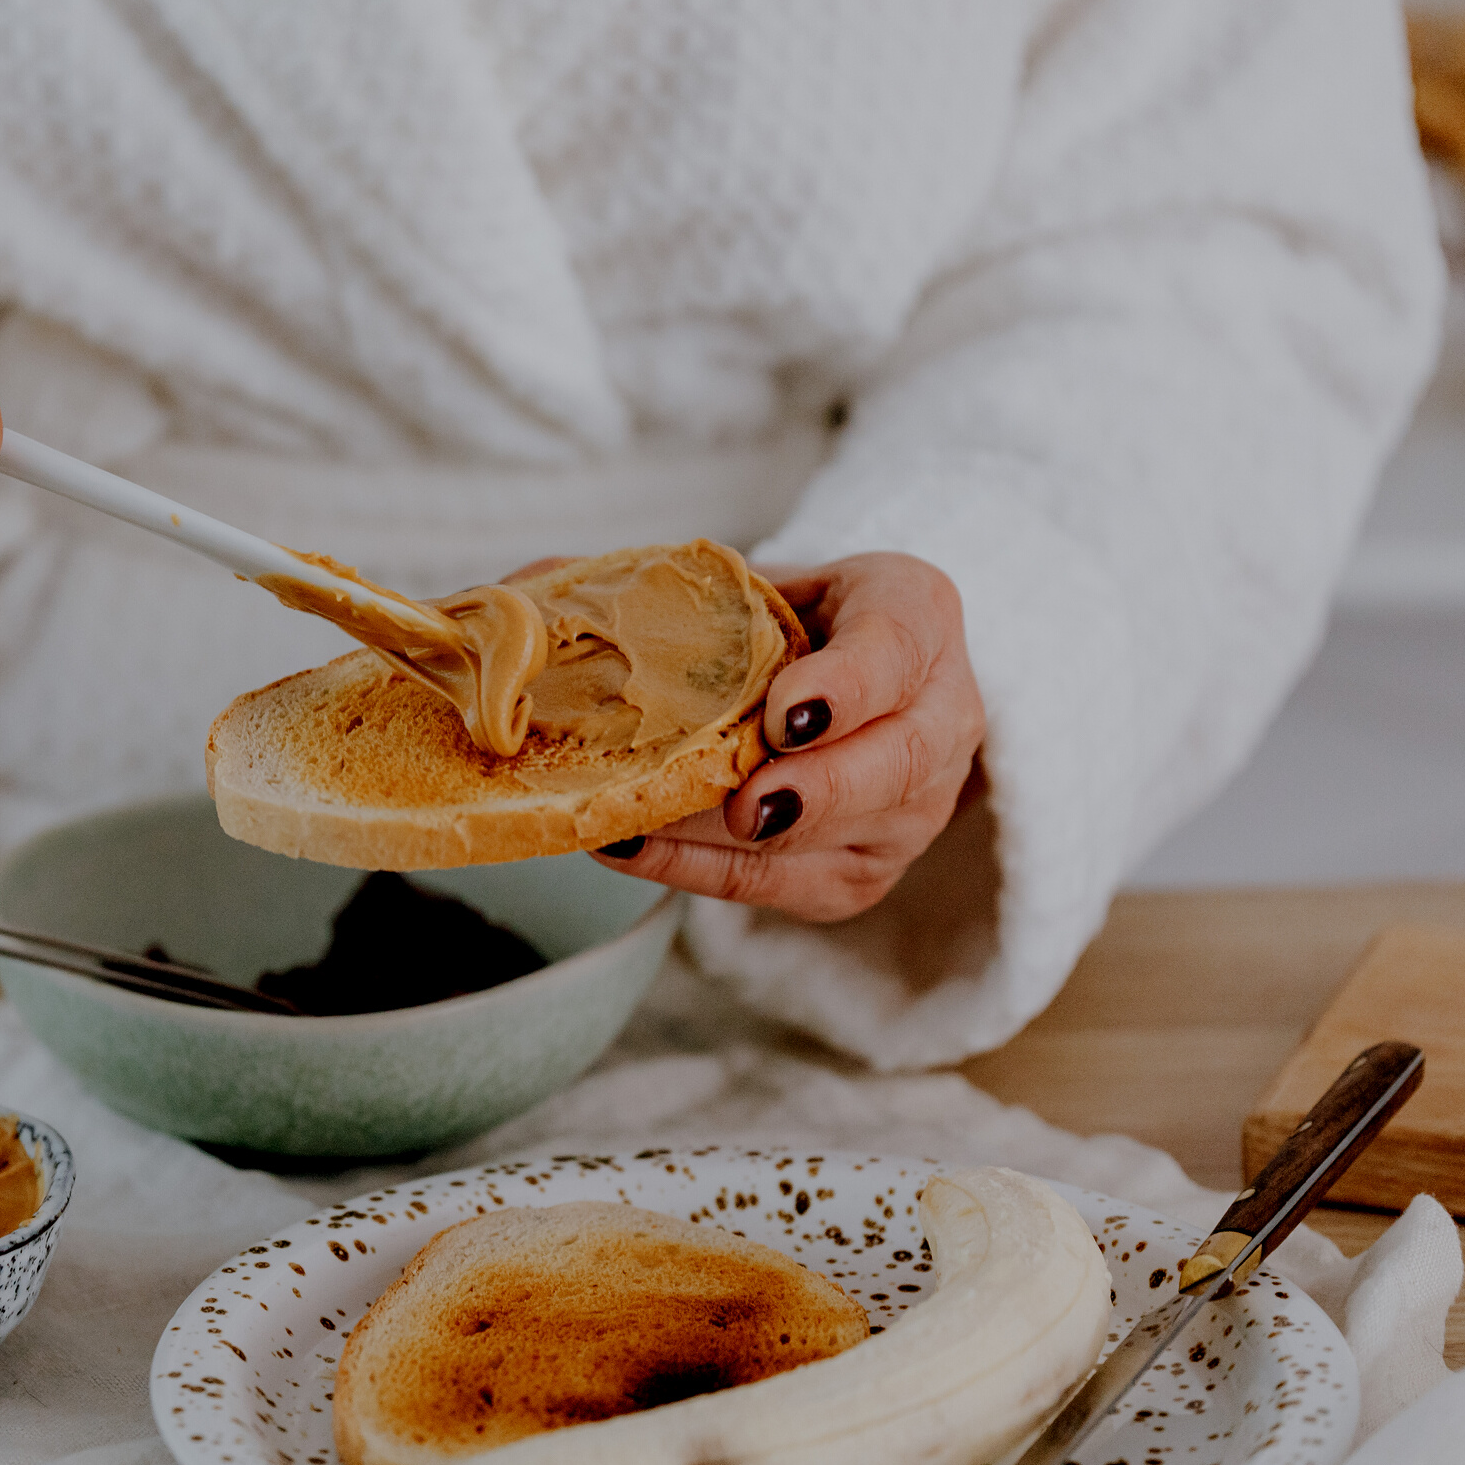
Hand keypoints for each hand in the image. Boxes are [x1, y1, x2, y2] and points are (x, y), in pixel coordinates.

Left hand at [593, 552, 985, 922]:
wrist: (837, 680)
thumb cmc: (783, 620)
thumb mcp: (752, 578)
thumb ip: (663, 584)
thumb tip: (522, 592)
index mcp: (916, 615)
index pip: (894, 652)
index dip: (844, 688)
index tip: (784, 714)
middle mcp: (942, 717)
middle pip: (893, 765)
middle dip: (816, 792)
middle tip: (743, 806)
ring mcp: (912, 809)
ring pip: (836, 839)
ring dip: (734, 844)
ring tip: (641, 827)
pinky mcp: (863, 871)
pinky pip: (787, 885)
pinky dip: (702, 871)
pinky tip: (629, 847)